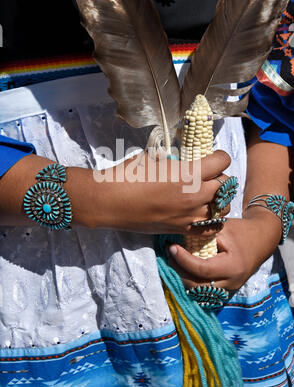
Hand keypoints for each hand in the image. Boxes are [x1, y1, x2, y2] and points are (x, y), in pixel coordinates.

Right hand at [94, 149, 230, 233]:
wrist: (109, 203)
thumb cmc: (127, 176)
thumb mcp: (153, 158)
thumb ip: (175, 161)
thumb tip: (183, 161)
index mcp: (188, 174)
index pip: (222, 161)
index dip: (219, 156)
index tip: (212, 157)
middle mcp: (195, 196)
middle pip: (225, 184)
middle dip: (219, 177)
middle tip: (208, 175)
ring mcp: (189, 216)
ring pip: (223, 208)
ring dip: (218, 199)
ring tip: (207, 194)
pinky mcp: (181, 229)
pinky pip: (210, 227)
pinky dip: (212, 219)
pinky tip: (202, 212)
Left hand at [166, 208, 281, 290]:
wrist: (260, 240)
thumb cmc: (240, 231)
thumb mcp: (222, 227)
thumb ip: (202, 234)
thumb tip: (177, 236)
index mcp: (233, 267)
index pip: (202, 270)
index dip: (183, 260)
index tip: (172, 247)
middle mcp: (231, 283)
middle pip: (197, 286)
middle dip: (178, 270)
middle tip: (169, 253)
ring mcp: (228, 290)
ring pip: (197, 292)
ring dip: (181, 278)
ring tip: (172, 260)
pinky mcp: (224, 292)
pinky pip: (202, 293)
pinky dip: (189, 282)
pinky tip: (180, 269)